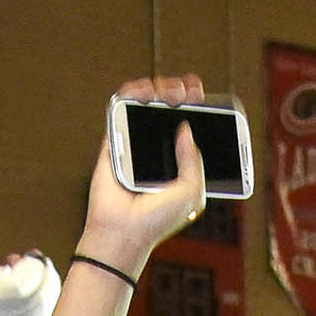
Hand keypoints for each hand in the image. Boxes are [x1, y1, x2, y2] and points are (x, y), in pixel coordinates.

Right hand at [82, 74, 210, 271]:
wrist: (125, 230)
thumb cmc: (158, 219)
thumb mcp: (192, 192)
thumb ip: (194, 160)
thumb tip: (186, 127)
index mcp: (179, 159)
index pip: (190, 121)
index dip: (197, 103)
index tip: (201, 95)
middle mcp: (158, 146)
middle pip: (170, 105)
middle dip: (180, 90)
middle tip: (187, 93)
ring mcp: (135, 139)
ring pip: (147, 100)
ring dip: (160, 85)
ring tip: (168, 93)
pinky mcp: (114, 137)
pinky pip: (121, 105)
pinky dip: (132, 90)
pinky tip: (145, 91)